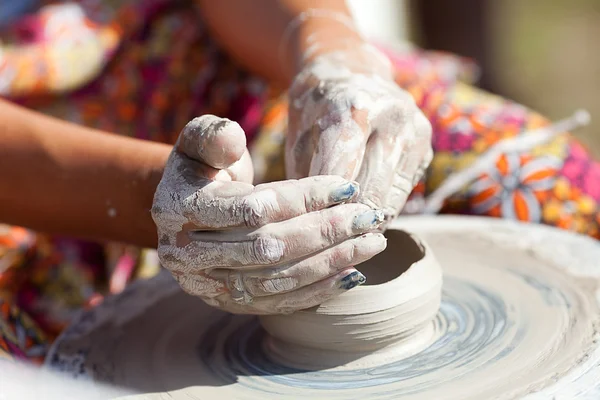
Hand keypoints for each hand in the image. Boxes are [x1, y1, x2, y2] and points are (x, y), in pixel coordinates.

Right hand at [152, 115, 386, 313]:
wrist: (186, 209)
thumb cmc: (202, 168)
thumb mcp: (199, 142)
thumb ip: (213, 135)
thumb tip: (234, 138)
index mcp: (178, 208)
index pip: (252, 209)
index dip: (304, 198)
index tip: (347, 187)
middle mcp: (186, 254)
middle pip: (269, 249)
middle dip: (325, 233)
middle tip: (368, 218)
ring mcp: (206, 285)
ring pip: (277, 280)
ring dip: (330, 263)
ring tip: (371, 244)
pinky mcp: (228, 302)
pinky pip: (278, 302)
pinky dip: (318, 291)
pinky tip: (353, 275)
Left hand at [287, 43, 432, 222]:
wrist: (351, 70)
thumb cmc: (315, 109)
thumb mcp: (298, 137)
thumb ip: (306, 178)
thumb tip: (310, 226)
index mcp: (354, 108)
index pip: (340, 174)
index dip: (322, 208)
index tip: (308, 232)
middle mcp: (394, 118)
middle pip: (370, 191)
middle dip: (345, 221)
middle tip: (324, 244)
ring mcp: (416, 132)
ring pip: (389, 199)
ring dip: (365, 222)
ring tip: (341, 235)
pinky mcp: (425, 148)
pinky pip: (401, 194)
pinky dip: (379, 209)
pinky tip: (360, 215)